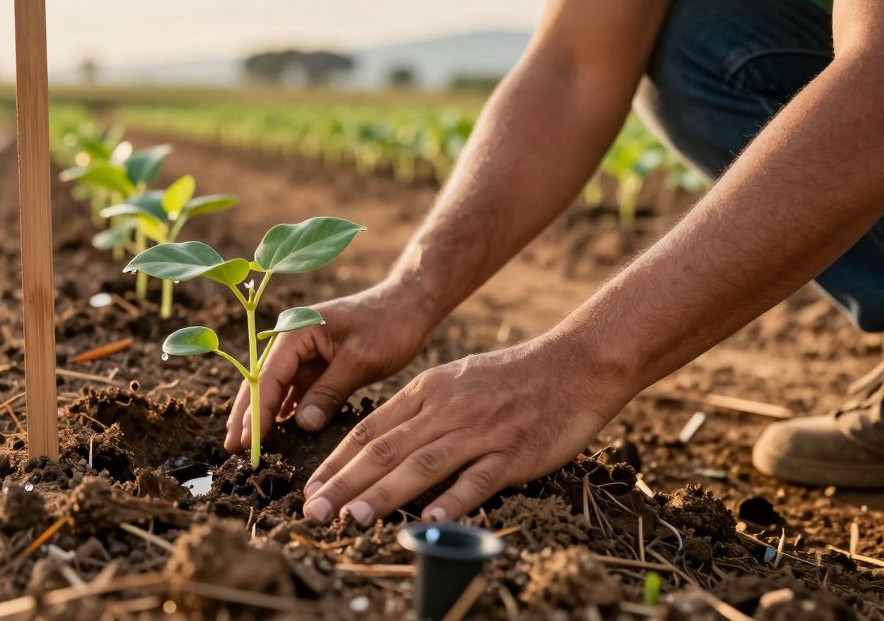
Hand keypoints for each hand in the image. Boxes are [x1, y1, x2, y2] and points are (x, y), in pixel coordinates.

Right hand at [223, 281, 436, 453]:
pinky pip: (297, 390)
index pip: (268, 376)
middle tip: (232, 449)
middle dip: (247, 415)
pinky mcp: (319, 364)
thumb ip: (329, 391)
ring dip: (264, 415)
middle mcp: (294, 340)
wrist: (411, 304)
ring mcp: (305, 353)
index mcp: (297, 331)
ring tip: (248, 446)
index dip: (256, 411)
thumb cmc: (389, 324)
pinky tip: (278, 433)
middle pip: (263, 381)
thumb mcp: (360, 360)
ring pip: (277, 389)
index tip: (247, 441)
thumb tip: (302, 425)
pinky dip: (287, 411)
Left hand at [300, 336, 628, 524]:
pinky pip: (477, 480)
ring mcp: (479, 432)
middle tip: (313, 510)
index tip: (310, 486)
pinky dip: (450, 500)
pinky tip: (427, 520)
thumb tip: (382, 443)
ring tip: (352, 518)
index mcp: (427, 391)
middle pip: (384, 450)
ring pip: (421, 465)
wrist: (574, 365)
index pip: (369, 430)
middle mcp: (446, 410)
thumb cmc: (513, 377)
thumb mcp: (456, 381)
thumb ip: (420, 411)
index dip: (336, 461)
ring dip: (383, 494)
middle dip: (344, 483)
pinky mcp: (514, 454)